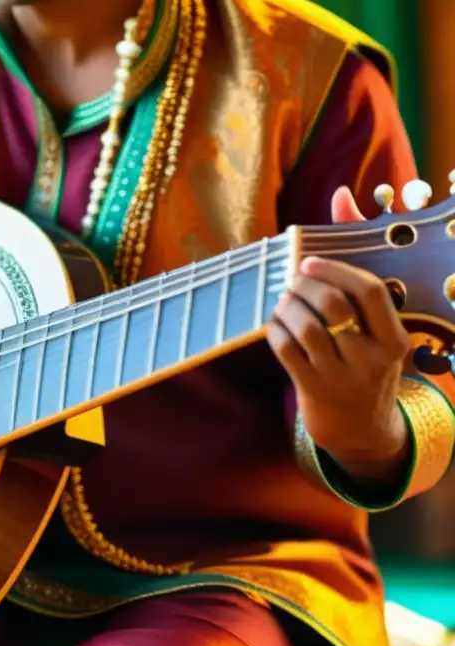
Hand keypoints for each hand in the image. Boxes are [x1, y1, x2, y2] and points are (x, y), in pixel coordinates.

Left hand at [267, 186, 411, 484]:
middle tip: (293, 280)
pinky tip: (275, 321)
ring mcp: (339, 377)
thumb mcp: (377, 325)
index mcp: (394, 339)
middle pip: (331, 306)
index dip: (334, 270)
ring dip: (285, 306)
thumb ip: (358, 263)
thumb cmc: (367, 361)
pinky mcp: (310, 390)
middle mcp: (370, 359)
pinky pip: (283, 349)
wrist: (360, 428)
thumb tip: (340, 195)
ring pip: (303, 328)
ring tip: (284, 299)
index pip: (367, 292)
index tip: (310, 261)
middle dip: (304, 285)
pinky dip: (273, 328)